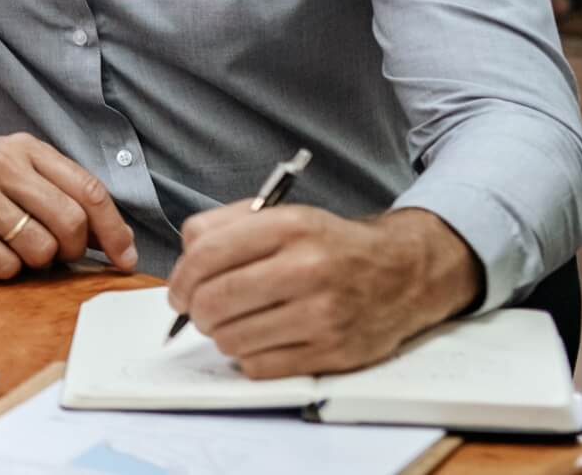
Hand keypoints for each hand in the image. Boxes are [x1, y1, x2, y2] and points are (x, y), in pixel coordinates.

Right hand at [0, 134, 139, 278]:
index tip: (124, 256)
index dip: (113, 229)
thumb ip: (55, 190)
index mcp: (23, 149)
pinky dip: (4, 270)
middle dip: (72, 250)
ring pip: (39, 248)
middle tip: (57, 254)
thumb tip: (110, 238)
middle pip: (69, 222)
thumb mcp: (9, 167)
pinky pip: (3, 265)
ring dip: (36, 262)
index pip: (88, 190)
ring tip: (15, 251)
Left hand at [166, 204, 481, 378]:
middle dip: (195, 311)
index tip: (178, 292)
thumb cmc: (331, 246)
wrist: (403, 272)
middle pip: (213, 301)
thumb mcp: (283, 215)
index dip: (179, 279)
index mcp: (291, 227)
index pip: (206, 256)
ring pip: (231, 339)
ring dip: (221, 335)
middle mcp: (309, 268)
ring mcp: (323, 314)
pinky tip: (262, 339)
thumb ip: (223, 226)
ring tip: (236, 323)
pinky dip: (248, 356)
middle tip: (200, 311)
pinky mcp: (334, 352)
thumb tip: (183, 261)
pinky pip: (258, 366)